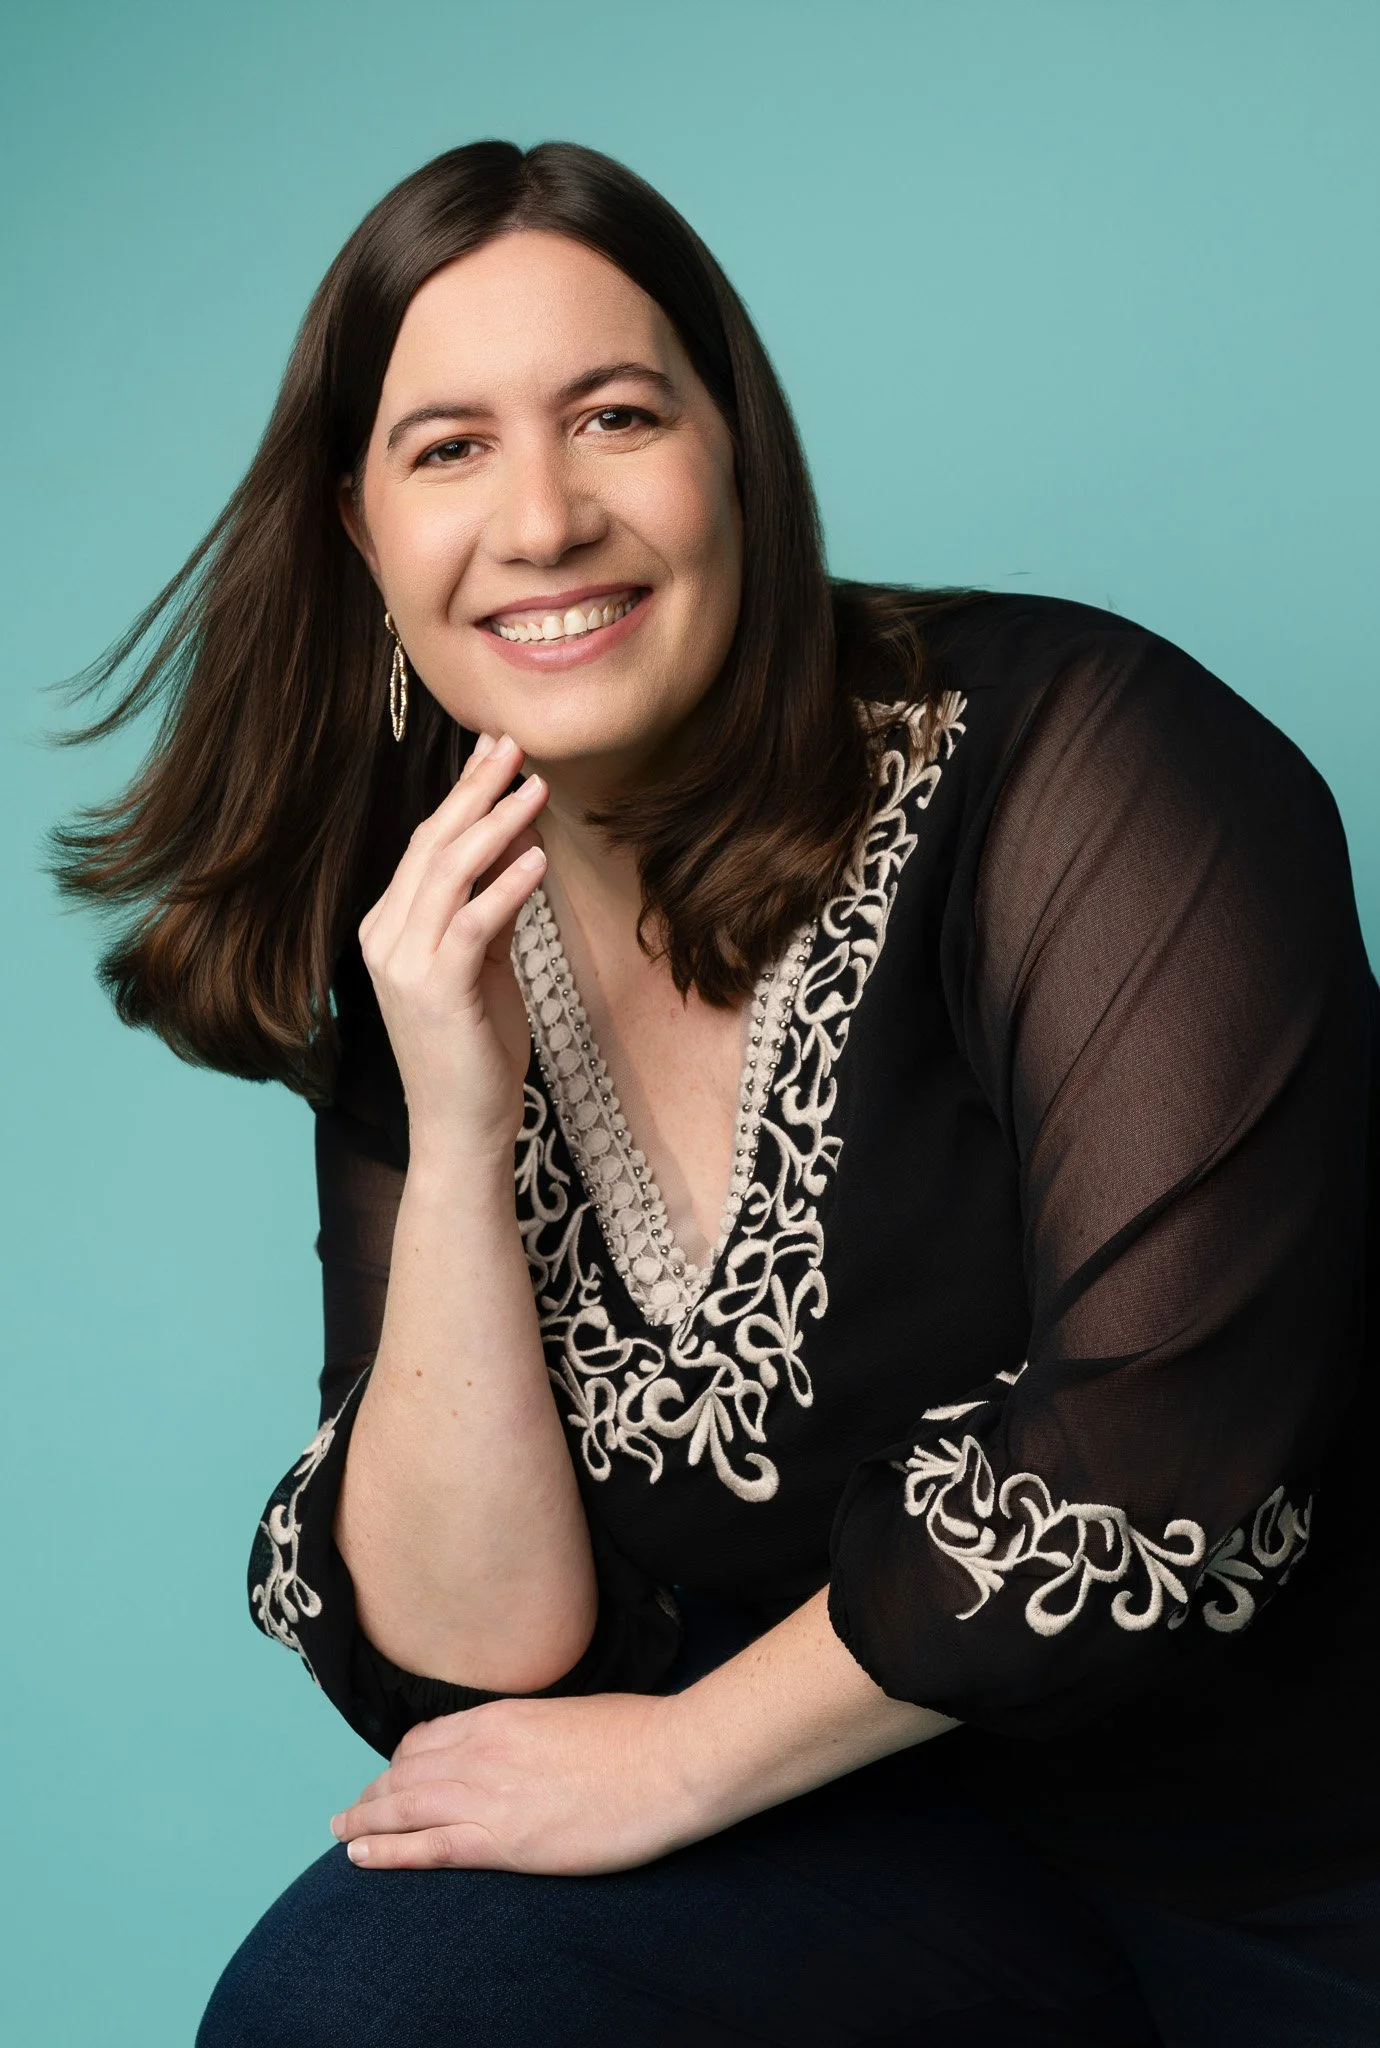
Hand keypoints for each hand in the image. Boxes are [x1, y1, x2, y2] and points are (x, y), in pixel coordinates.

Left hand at [329, 1691, 703, 1875]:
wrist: (668, 1761)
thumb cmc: (639, 1734)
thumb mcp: (573, 1714)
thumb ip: (535, 1728)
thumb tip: (528, 1743)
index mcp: (501, 1716)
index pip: (428, 1738)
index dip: (402, 1760)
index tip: (392, 1775)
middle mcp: (481, 1751)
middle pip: (406, 1772)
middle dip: (374, 1792)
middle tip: (351, 1809)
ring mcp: (487, 1796)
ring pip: (404, 1807)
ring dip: (365, 1819)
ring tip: (341, 1830)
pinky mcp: (502, 1842)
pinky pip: (426, 1848)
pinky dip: (385, 1852)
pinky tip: (358, 1855)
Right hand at [358, 732, 548, 1165]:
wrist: (460, 1128)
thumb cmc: (475, 1051)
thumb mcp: (484, 967)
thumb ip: (490, 911)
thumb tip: (519, 849)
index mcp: (387, 928)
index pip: (424, 845)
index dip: (461, 794)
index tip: (495, 752)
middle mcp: (384, 938)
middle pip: (431, 846)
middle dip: (475, 790)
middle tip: (515, 745)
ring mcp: (403, 964)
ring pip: (448, 873)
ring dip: (496, 824)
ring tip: (536, 787)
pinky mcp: (435, 989)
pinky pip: (472, 922)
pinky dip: (506, 885)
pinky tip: (538, 857)